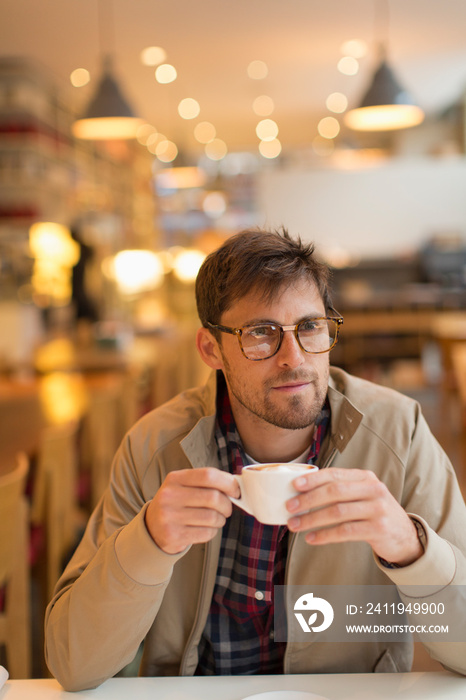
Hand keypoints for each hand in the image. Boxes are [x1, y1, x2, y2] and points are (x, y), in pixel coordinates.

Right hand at [145, 468, 239, 554]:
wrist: (153, 528)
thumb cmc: (177, 504)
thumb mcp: (184, 486)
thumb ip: (206, 483)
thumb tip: (236, 486)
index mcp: (175, 478)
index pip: (208, 475)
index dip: (228, 483)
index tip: (236, 491)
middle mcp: (170, 495)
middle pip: (213, 497)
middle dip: (227, 505)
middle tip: (227, 509)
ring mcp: (170, 516)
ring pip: (212, 517)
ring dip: (221, 520)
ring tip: (216, 519)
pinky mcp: (174, 535)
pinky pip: (206, 533)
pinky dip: (213, 531)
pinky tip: (206, 528)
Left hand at [286, 468, 423, 566]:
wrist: (404, 535)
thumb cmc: (373, 512)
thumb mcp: (362, 495)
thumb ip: (340, 489)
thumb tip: (301, 491)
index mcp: (365, 477)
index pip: (335, 474)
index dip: (313, 479)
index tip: (294, 485)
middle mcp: (373, 489)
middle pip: (335, 492)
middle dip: (309, 499)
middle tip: (290, 507)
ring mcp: (377, 509)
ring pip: (337, 512)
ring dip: (312, 519)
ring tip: (295, 525)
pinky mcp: (378, 529)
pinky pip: (345, 531)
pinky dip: (325, 535)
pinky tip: (312, 538)